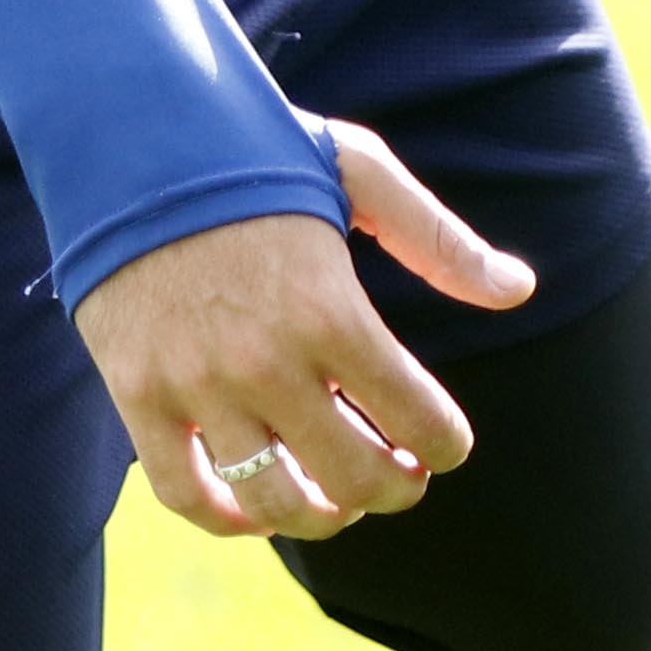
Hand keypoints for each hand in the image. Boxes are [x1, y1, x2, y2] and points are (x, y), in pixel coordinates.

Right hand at [74, 122, 531, 540]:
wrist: (131, 132)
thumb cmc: (255, 148)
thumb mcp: (358, 171)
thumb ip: (439, 238)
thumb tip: (519, 290)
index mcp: (332, 310)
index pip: (418, 420)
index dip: (445, 444)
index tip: (443, 444)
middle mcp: (267, 361)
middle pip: (354, 476)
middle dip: (394, 487)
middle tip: (399, 476)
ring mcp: (198, 384)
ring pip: (275, 500)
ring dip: (320, 517)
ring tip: (335, 502)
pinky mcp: (139, 394)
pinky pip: (185, 493)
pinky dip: (227, 518)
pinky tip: (257, 508)